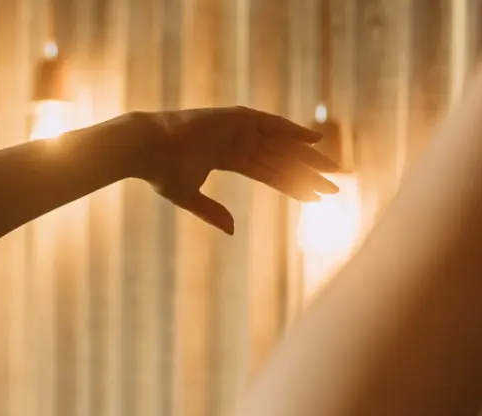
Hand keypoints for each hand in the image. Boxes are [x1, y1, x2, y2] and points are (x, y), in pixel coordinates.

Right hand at [138, 108, 341, 234]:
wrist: (146, 149)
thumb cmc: (160, 173)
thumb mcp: (189, 197)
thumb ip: (212, 212)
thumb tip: (233, 231)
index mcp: (226, 157)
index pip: (268, 173)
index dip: (292, 186)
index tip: (315, 199)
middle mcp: (237, 140)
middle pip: (281, 158)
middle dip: (307, 173)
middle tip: (335, 186)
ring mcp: (238, 127)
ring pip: (282, 144)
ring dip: (307, 157)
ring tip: (333, 170)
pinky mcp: (236, 117)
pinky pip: (272, 125)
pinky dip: (293, 131)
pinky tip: (314, 141)